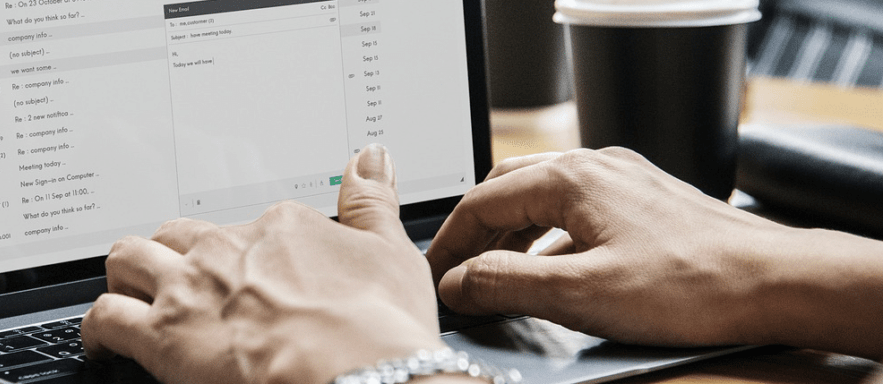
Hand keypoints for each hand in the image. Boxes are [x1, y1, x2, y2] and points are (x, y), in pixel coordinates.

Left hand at [83, 144, 447, 383]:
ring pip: (129, 260)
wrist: (357, 376)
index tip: (253, 274)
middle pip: (178, 236)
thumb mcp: (390, 252)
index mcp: (279, 227)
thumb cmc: (377, 328)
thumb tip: (370, 156)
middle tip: (179, 279)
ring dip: (126, 276)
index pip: (248, 226)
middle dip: (172, 254)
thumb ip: (370, 201)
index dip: (246, 252)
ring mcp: (191, 290)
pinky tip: (103, 342)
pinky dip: (98, 329)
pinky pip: (106, 317)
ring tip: (129, 294)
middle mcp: (226, 249)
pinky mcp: (163, 335)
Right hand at [426, 148, 882, 357]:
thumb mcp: (581, 293)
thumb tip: (458, 282)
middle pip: (508, 190)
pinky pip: (577, 208)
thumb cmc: (694, 284)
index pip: (481, 203)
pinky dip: (548, 236)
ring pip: (544, 196)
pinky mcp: (647, 200)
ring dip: (511, 234)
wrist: (777, 282)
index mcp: (571, 179)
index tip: (434, 277)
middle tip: (457, 272)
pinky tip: (554, 269)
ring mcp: (625, 180)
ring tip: (496, 273)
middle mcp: (596, 167)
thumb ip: (507, 284)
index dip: (449, 244)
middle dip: (476, 232)